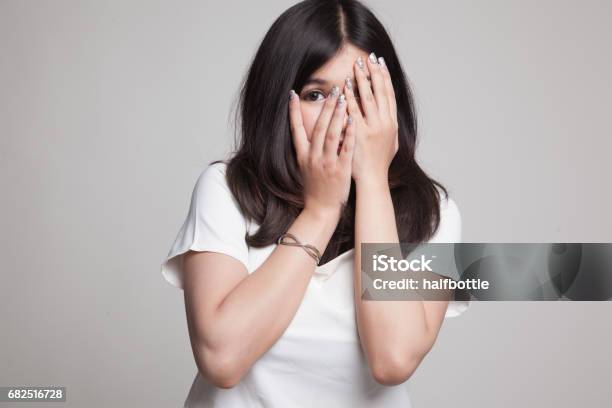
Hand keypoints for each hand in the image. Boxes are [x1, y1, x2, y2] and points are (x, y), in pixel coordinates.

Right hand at [288, 86, 355, 218]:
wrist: (320, 209)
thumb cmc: (315, 187)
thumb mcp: (304, 167)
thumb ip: (306, 149)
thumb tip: (309, 129)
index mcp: (302, 155)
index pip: (295, 129)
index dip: (293, 112)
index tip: (292, 94)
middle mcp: (312, 157)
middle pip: (318, 127)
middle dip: (325, 107)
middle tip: (333, 90)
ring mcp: (326, 163)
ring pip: (330, 135)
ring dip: (337, 116)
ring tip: (344, 99)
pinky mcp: (340, 170)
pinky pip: (345, 149)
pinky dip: (348, 134)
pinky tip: (353, 121)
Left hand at [344, 53, 397, 184]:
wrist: (373, 180)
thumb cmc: (379, 163)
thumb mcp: (391, 143)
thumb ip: (389, 127)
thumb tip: (389, 113)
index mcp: (392, 124)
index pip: (389, 95)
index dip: (385, 77)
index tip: (380, 63)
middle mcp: (384, 124)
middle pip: (380, 93)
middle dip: (374, 74)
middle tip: (368, 58)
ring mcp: (372, 128)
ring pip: (368, 99)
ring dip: (362, 81)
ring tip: (357, 66)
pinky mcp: (359, 134)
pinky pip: (354, 111)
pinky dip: (350, 97)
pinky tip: (346, 86)